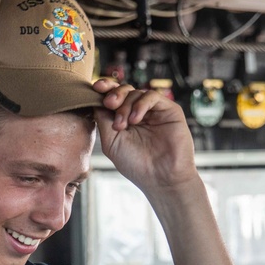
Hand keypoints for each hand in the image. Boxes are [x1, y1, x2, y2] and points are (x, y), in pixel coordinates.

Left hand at [92, 78, 199, 198]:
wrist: (159, 177)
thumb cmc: (135, 164)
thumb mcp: (111, 141)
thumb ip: (103, 120)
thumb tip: (94, 99)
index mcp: (123, 119)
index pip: (112, 97)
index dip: (104, 89)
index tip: (95, 87)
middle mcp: (138, 113)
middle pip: (124, 90)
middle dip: (114, 94)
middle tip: (109, 104)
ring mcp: (154, 111)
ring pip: (136, 92)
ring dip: (125, 105)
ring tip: (122, 125)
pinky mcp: (169, 110)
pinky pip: (152, 96)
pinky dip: (140, 105)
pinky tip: (135, 120)